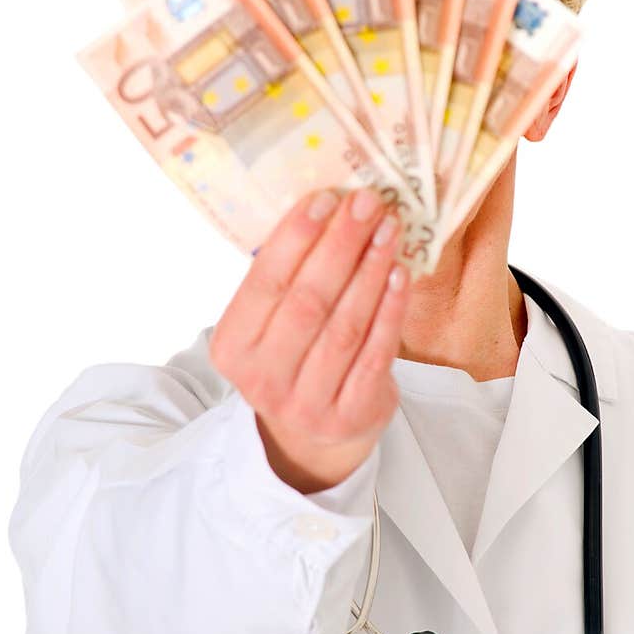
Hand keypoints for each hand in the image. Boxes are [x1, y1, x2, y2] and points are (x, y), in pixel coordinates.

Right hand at [209, 187, 409, 492]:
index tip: (326, 198)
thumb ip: (285, 279)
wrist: (313, 435)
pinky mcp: (350, 415)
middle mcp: (263, 380)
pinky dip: (391, 309)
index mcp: (232, 348)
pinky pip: (376, 353)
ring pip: (345, 325)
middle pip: (308, 301)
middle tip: (368, 203)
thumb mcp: (270, 326)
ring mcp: (307, 403)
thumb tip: (327, 204)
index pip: (265, 283)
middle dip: (341, 246)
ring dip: (371, 271)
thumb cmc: (293, 357)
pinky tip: (401, 274)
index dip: (296, 238)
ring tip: (389, 230)